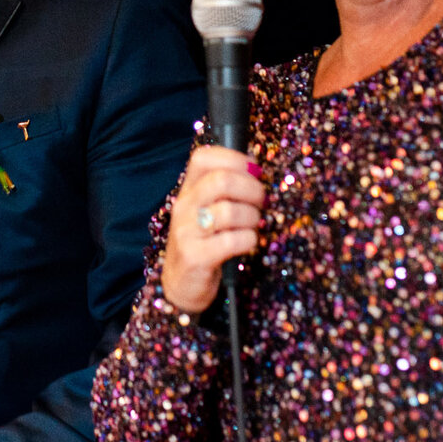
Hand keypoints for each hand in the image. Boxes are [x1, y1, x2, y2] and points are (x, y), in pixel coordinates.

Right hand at [161, 145, 266, 313]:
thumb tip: (255, 168)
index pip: (203, 158)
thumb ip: (223, 188)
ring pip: (230, 211)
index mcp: (187, 189)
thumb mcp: (205, 209)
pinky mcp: (195, 256)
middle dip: (253, 190)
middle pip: (222, 181)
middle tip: (260, 202)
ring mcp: (186, 231)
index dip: (235, 159)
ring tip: (252, 225)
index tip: (254, 172)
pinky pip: (232, 241)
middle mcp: (183, 206)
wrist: (182, 283)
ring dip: (252, 218)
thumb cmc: (202, 241)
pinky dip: (249, 240)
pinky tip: (247, 242)